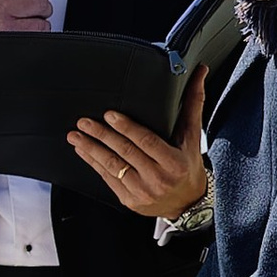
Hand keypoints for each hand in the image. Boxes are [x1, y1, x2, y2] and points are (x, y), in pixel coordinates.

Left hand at [66, 72, 207, 219]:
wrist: (187, 204)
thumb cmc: (188, 165)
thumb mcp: (192, 136)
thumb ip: (193, 104)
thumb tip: (199, 72)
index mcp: (174, 163)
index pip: (147, 142)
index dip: (127, 128)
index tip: (109, 115)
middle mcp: (158, 179)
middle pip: (125, 152)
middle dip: (102, 135)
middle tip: (84, 122)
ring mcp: (142, 192)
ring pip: (112, 166)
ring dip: (91, 149)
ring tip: (76, 135)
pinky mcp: (129, 200)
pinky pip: (108, 179)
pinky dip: (93, 163)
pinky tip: (83, 151)